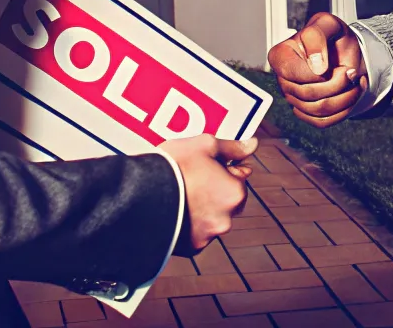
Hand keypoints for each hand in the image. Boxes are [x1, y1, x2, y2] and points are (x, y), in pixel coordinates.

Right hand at [158, 134, 255, 253]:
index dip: (223, 167)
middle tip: (191, 179)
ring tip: (177, 194)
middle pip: (227, 201)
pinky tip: (173, 210)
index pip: (240, 177)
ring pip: (211, 218)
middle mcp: (226, 218)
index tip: (208, 164)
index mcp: (235, 193)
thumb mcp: (204, 145)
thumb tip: (252, 145)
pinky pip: (194, 233)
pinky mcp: (190, 247)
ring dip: (201, 209)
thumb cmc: (174, 167)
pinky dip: (188, 223)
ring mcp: (208, 235)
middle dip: (215, 191)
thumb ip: (231, 147)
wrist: (141, 195)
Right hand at [266, 12, 365, 126]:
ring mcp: (294, 98)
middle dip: (338, 83)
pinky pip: (323, 121)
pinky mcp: (307, 112)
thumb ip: (317, 36)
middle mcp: (284, 79)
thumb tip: (316, 66)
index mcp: (280, 56)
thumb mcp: (327, 24)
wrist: (345, 51)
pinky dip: (344, 109)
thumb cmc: (332, 37)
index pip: (294, 74)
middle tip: (350, 71)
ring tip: (354, 81)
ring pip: (319, 110)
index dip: (318, 72)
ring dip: (346, 96)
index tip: (332, 62)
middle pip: (309, 94)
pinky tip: (351, 92)